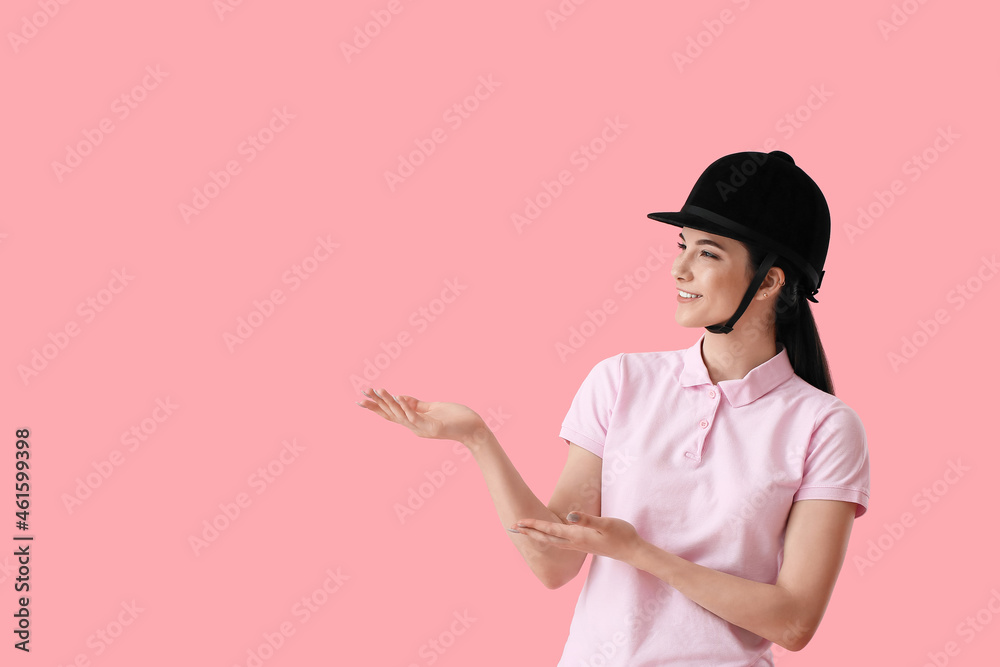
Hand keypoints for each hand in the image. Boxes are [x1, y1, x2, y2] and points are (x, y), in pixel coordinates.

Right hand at [356, 387, 487, 444]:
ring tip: (378, 390)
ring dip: (389, 402)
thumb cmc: (456, 418)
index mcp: (414, 422)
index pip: (391, 413)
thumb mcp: (433, 408)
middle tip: (360, 396)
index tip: (362, 396)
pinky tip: (398, 397)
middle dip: (375, 405)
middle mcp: (415, 427)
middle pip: (391, 415)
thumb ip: (417, 404)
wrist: (475, 429)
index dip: (377, 405)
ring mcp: (423, 429)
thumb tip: (402, 397)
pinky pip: (416, 417)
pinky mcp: (433, 428)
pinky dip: (406, 407)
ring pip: (401, 415)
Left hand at [512, 511, 644, 565]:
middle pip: (546, 538)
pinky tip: (549, 537)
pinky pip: (560, 543)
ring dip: (537, 536)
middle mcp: (574, 543)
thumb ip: (588, 520)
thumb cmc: (622, 535)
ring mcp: (578, 546)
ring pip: (552, 542)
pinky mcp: (583, 546)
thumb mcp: (606, 523)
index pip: (550, 530)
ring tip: (525, 532)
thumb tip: (570, 516)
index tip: (519, 522)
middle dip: (529, 533)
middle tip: (512, 528)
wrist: (633, 551)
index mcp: (577, 536)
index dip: (534, 526)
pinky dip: (549, 539)